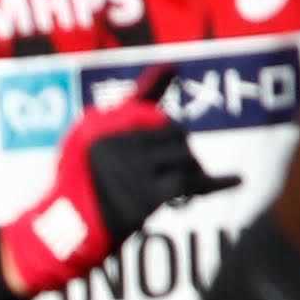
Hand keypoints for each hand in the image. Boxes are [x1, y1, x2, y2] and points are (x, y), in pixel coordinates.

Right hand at [0, 67, 233, 294]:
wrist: (62, 234)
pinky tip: (237, 180)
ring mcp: (129, 168)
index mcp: (96, 125)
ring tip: (179, 186)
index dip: (158, 101)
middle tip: (172, 172)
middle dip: (179, 150)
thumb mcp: (92, 140)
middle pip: (172, 132)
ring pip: (184, 155)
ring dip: (189, 170)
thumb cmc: (81, 184)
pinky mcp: (144, 195)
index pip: (141, 107)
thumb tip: (172, 64)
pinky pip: (190, 181)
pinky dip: (216, 182)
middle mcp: (111, 140)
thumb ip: (131, 104)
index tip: (171, 77)